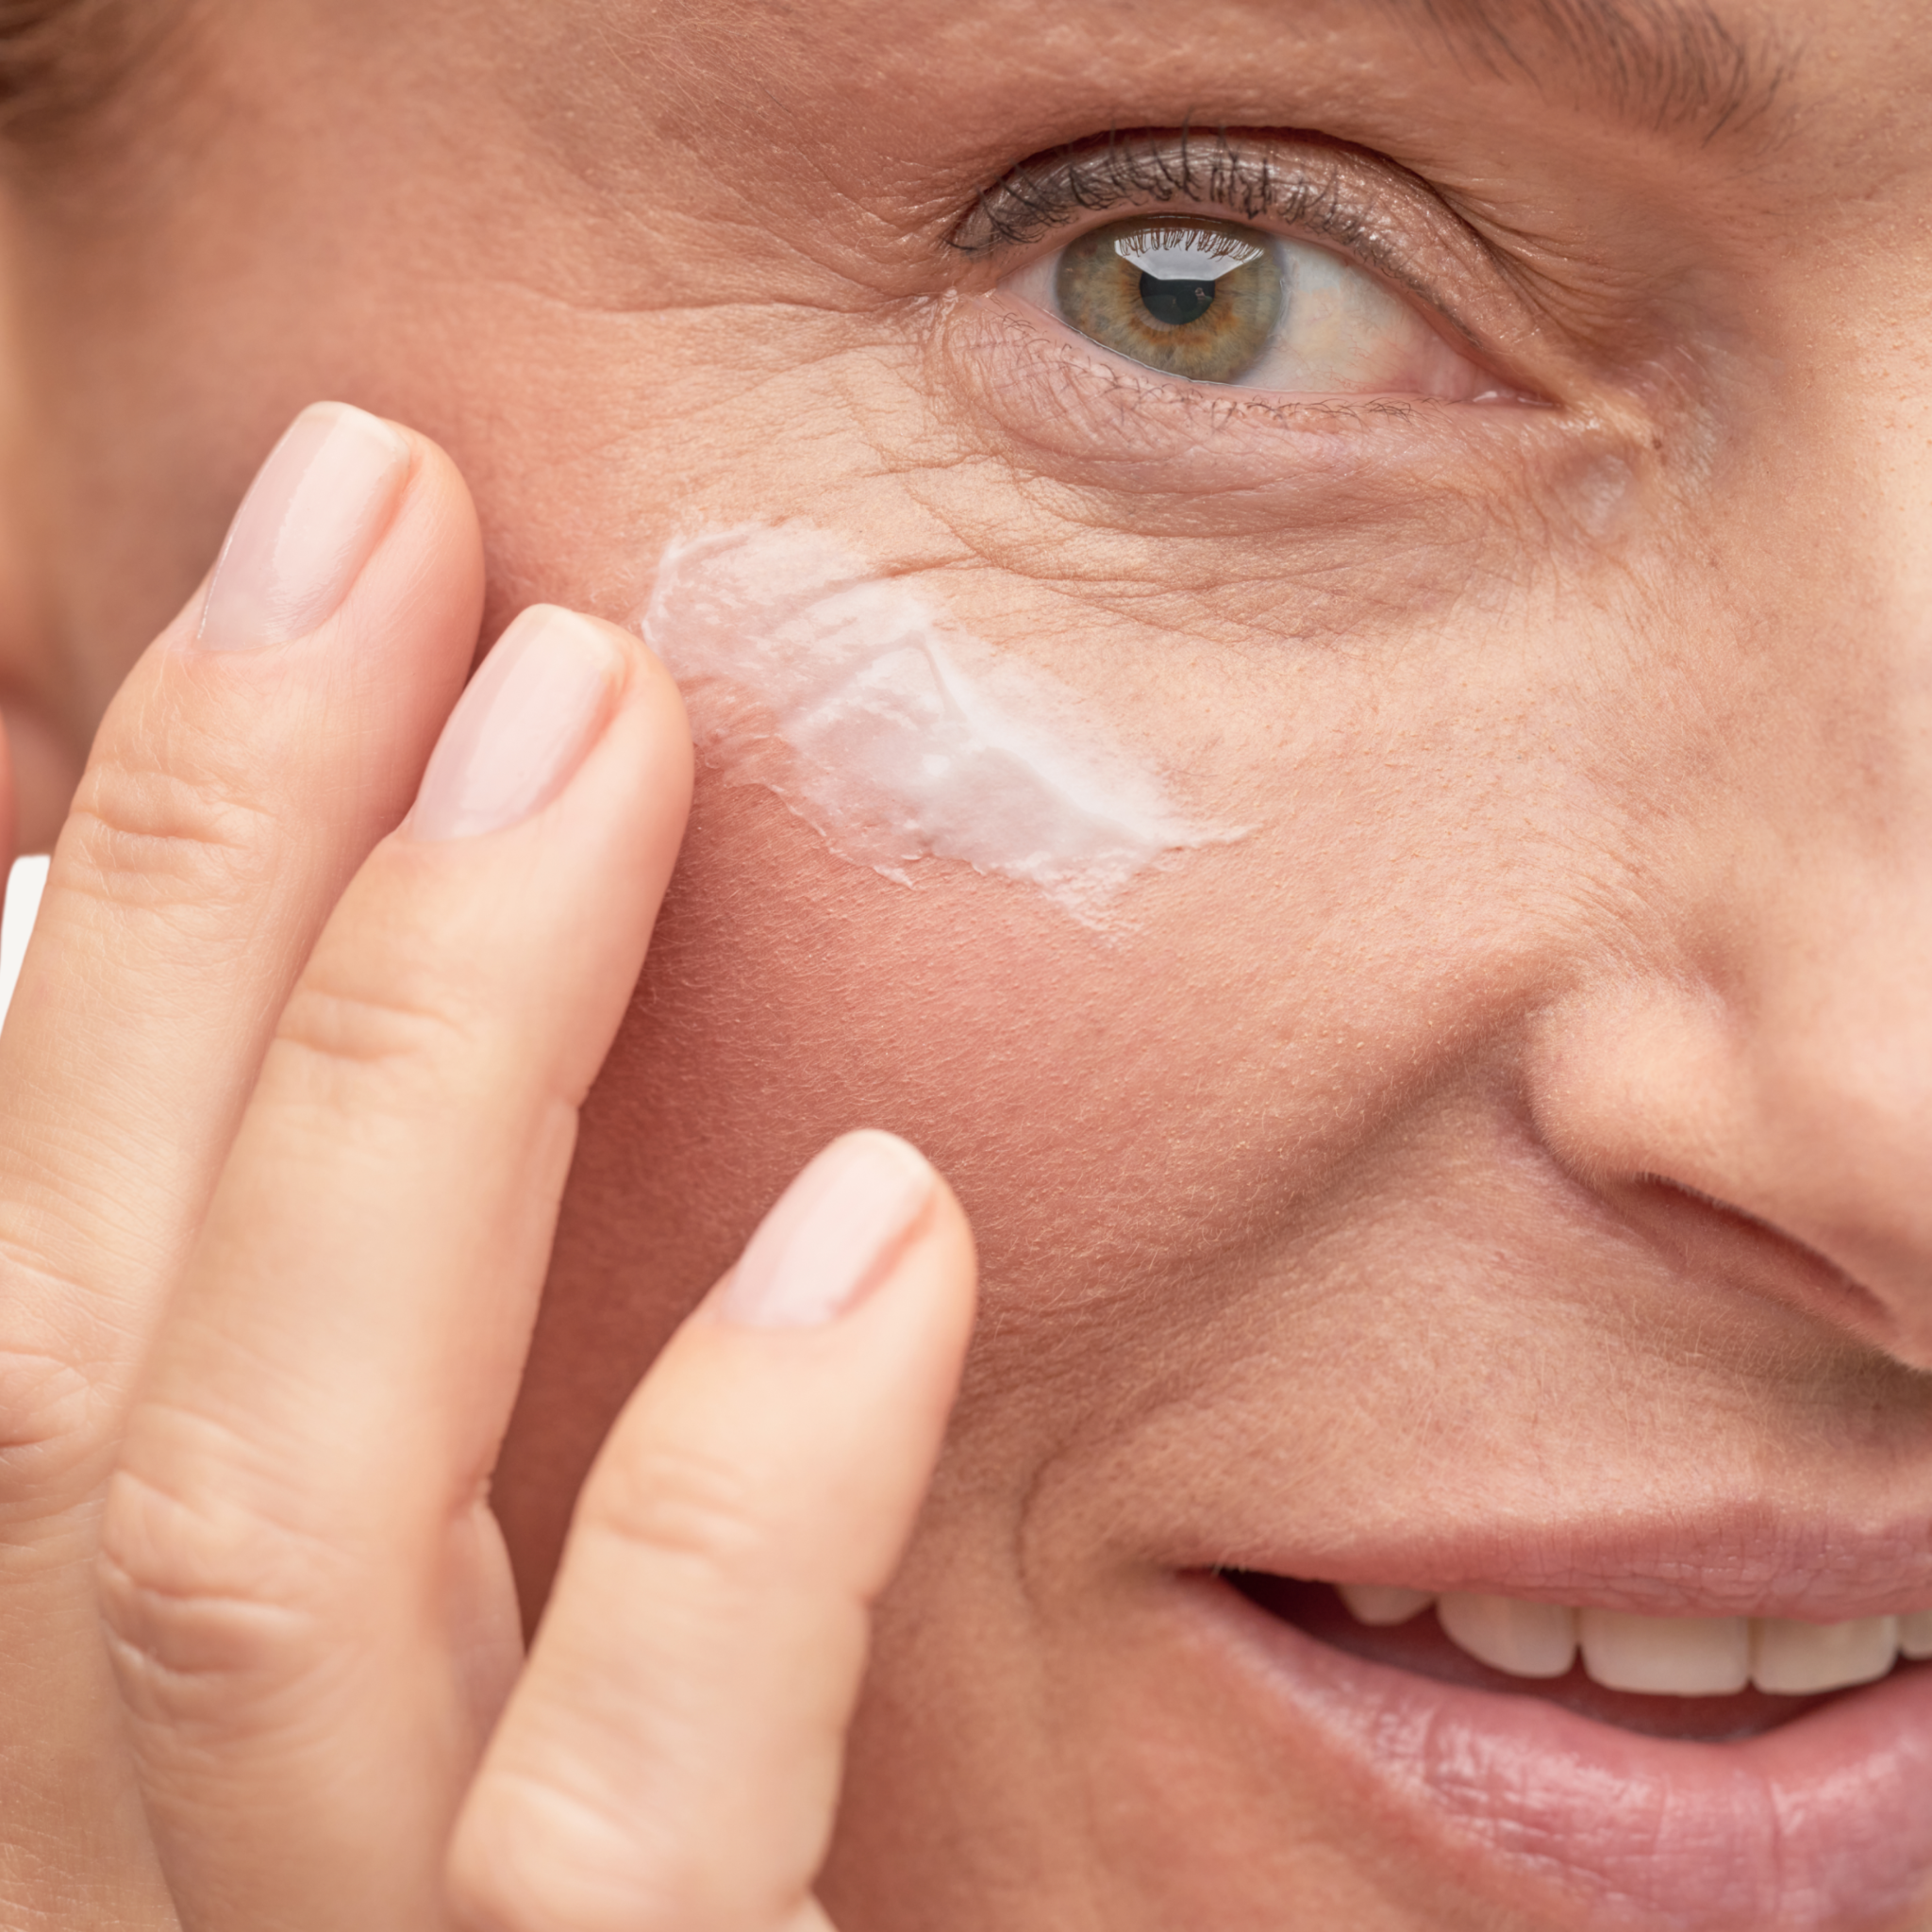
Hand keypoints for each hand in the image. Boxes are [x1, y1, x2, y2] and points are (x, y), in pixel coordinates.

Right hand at [0, 404, 976, 1930]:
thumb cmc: (536, 1906)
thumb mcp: (414, 1645)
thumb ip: (331, 1359)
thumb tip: (216, 977)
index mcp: (51, 1705)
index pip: (23, 1220)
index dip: (146, 850)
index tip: (334, 547)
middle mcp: (90, 1848)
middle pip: (76, 1315)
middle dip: (226, 859)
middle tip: (419, 528)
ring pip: (243, 1528)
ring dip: (413, 1066)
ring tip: (596, 726)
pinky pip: (613, 1842)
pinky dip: (720, 1512)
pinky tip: (872, 1223)